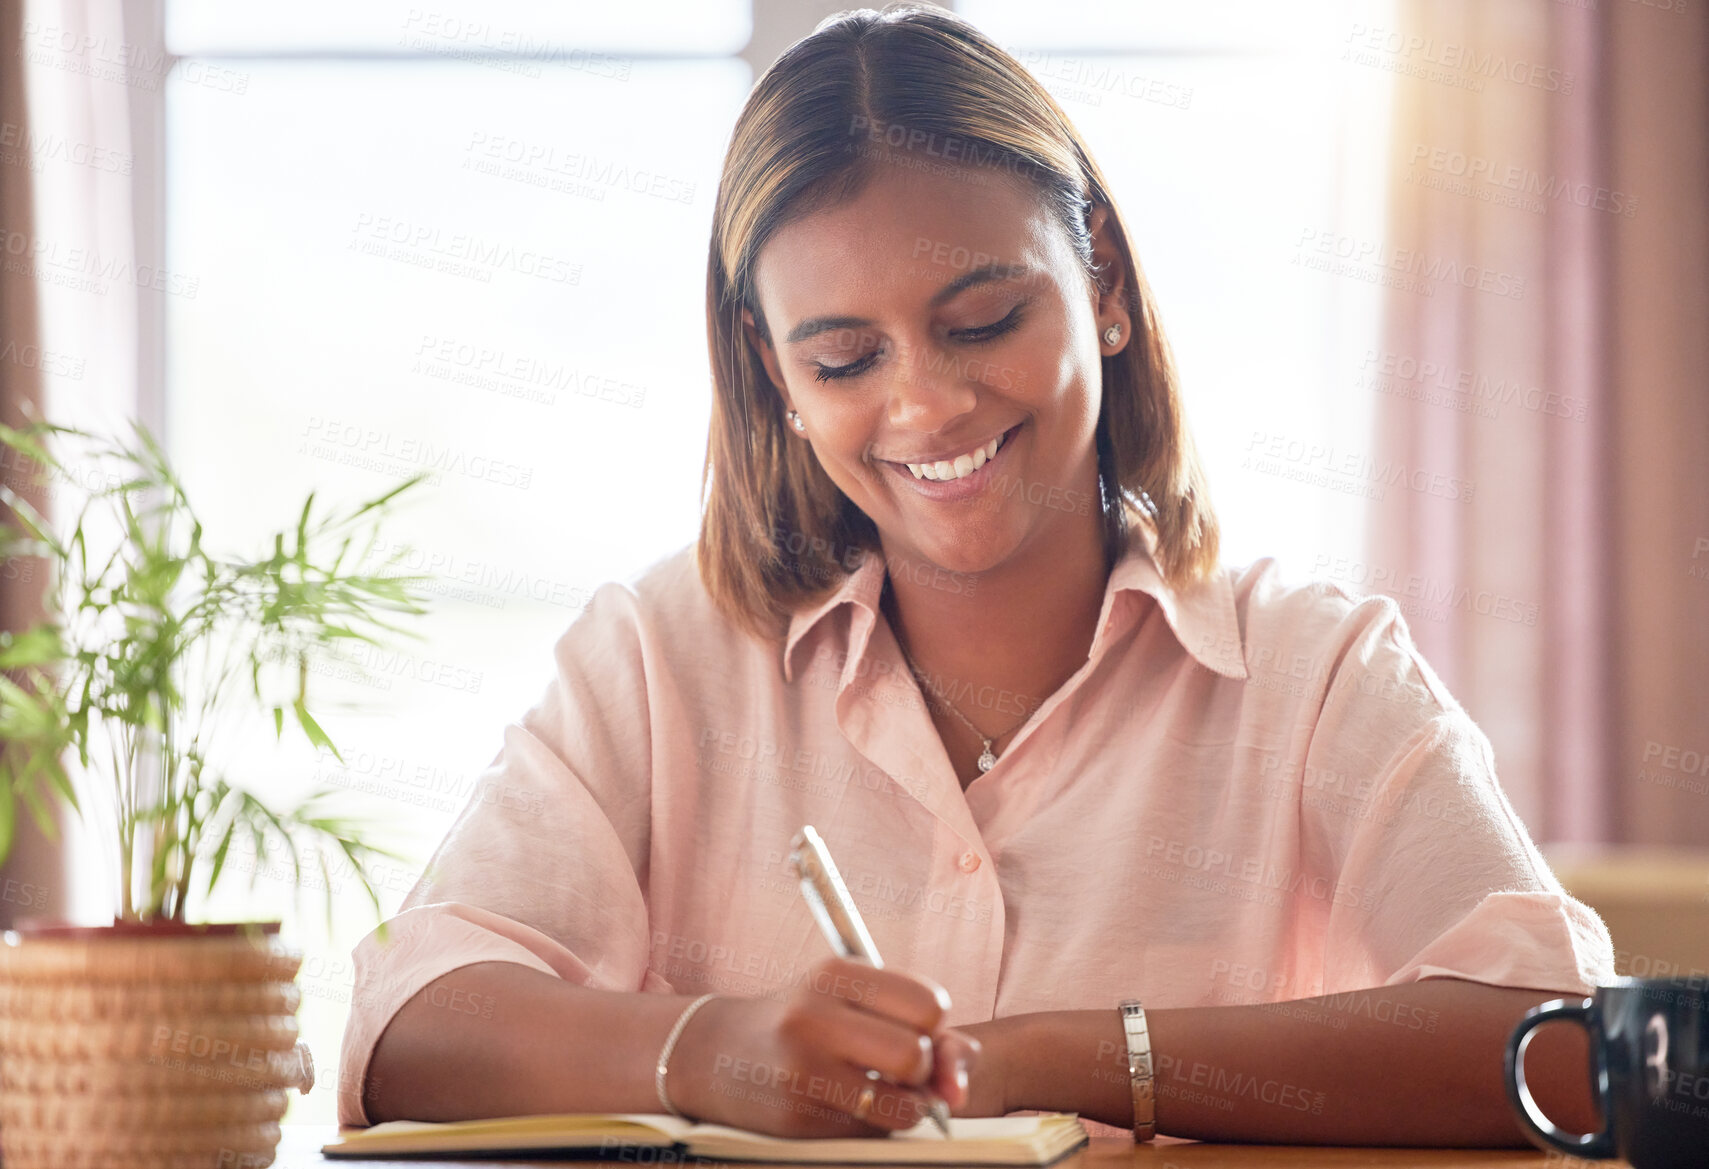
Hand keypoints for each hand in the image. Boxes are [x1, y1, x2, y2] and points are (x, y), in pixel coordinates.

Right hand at [665, 956, 981, 1137]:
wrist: (716, 1052)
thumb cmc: (803, 1022)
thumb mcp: (851, 1002)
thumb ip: (921, 1029)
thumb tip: (960, 1083)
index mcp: (835, 973)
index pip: (928, 1003)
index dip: (933, 1026)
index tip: (912, 1029)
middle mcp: (815, 1014)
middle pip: (917, 1055)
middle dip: (922, 1071)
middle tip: (898, 1069)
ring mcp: (801, 1067)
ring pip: (902, 1106)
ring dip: (903, 1108)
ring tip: (875, 1090)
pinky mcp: (795, 1114)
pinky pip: (870, 1132)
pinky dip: (872, 1125)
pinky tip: (843, 1105)